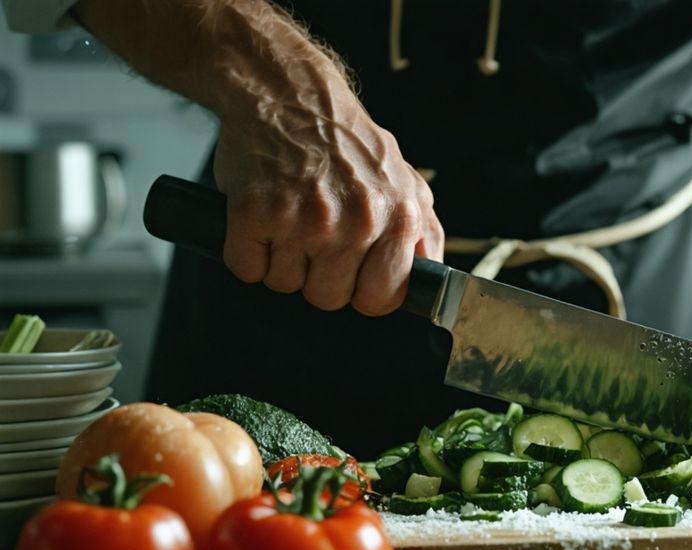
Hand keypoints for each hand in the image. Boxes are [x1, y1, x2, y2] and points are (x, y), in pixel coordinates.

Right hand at [213, 107, 443, 315]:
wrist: (290, 93)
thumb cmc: (345, 142)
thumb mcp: (404, 180)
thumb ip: (423, 232)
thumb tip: (430, 281)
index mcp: (398, 218)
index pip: (382, 299)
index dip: (363, 292)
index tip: (354, 275)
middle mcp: (356, 222)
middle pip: (329, 299)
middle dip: (319, 277)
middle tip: (315, 237)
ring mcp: (304, 219)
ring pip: (286, 286)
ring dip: (282, 261)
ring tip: (290, 218)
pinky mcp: (255, 213)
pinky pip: (247, 268)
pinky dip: (247, 250)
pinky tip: (263, 217)